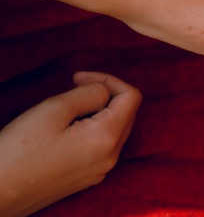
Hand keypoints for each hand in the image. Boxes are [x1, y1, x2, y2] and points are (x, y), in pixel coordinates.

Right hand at [0, 72, 141, 216]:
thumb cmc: (18, 151)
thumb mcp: (54, 110)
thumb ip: (90, 93)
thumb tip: (106, 91)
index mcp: (107, 139)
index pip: (131, 96)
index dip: (108, 79)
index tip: (77, 78)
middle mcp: (110, 158)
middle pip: (127, 113)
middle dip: (105, 95)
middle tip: (73, 87)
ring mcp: (98, 171)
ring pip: (114, 130)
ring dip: (98, 112)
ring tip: (66, 109)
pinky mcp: (85, 179)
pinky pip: (101, 147)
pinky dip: (91, 130)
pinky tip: (64, 130)